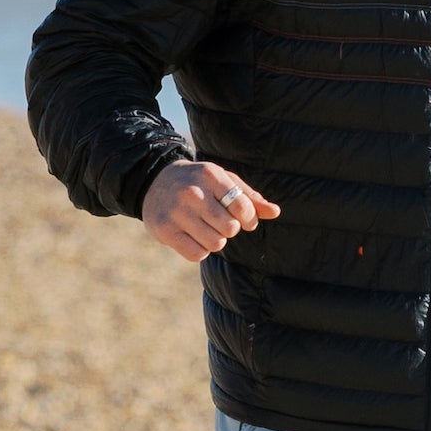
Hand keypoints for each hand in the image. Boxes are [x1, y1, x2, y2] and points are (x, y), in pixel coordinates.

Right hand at [141, 157, 279, 263]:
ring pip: (215, 244)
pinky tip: (193, 237)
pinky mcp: (165, 230)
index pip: (243, 208)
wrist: (154, 181)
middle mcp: (193, 193)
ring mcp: (177, 212)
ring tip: (206, 229)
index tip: (242, 218)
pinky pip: (197, 254)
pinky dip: (200, 250)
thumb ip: (250, 197)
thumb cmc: (199, 183)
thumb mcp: (224, 181)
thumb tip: (276, 212)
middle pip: (230, 228)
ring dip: (215, 241)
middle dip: (230, 229)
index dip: (248, 219)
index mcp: (211, 176)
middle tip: (219, 222)